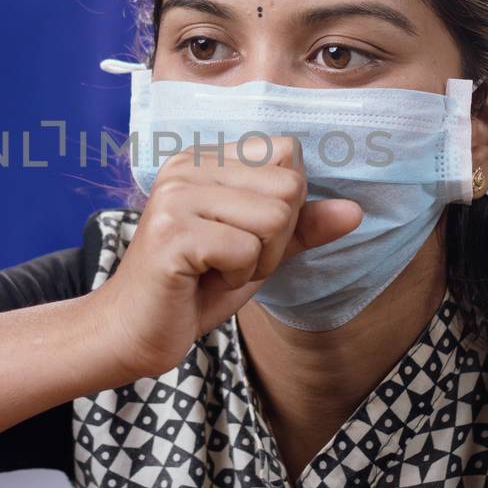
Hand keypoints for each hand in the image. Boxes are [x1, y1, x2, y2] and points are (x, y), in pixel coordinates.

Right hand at [90, 136, 361, 380]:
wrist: (131, 333)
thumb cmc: (193, 290)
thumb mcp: (258, 252)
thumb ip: (302, 227)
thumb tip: (356, 211)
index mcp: (205, 158)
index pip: (288, 154)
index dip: (286, 206)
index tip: (245, 235)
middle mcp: (187, 165)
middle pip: (288, 186)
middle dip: (276, 239)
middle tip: (231, 261)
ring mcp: (176, 195)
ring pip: (273, 218)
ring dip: (257, 260)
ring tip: (216, 270)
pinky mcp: (172, 233)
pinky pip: (246, 249)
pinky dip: (235, 277)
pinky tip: (201, 281)